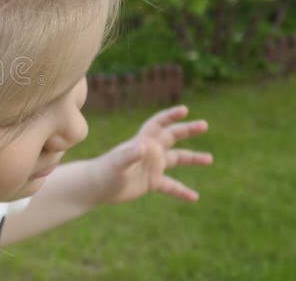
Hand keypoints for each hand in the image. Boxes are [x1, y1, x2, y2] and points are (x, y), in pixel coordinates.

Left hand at [92, 104, 213, 203]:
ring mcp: (151, 167)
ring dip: (192, 158)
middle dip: (187, 130)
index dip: (170, 116)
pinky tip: (195, 197)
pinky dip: (182, 191)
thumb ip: (130, 154)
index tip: (185, 110)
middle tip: (204, 124)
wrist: (96, 187)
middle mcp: (150, 152)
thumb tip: (143, 147)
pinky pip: (171, 186)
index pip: (159, 124)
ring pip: (176, 159)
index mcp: (143, 142)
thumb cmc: (105, 172)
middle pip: (172, 137)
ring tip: (210, 159)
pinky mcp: (151, 182)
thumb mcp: (118, 163)